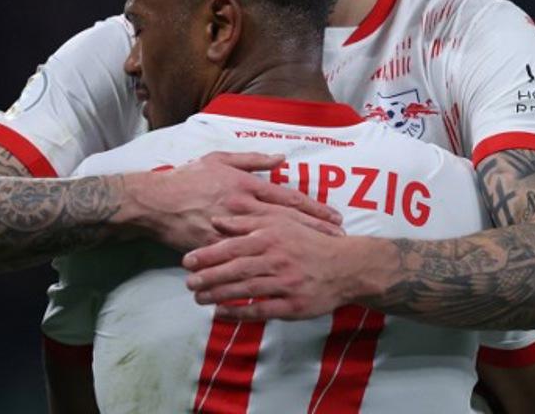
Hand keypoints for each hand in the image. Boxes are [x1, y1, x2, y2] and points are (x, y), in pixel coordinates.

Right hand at [118, 152, 343, 251]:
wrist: (154, 202)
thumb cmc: (187, 177)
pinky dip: (263, 268)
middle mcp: (242, 208)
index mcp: (245, 186)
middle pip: (287, 222)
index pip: (288, 199)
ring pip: (271, 243)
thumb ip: (252, 160)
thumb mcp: (219, 159)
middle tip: (338, 239)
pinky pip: (244, 261)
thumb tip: (280, 158)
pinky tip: (280, 276)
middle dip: (315, 231)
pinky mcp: (216, 248)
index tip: (335, 217)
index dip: (314, 209)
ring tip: (317, 258)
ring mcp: (230, 230)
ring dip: (295, 250)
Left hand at [182, 216, 380, 319]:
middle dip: (208, 277)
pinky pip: (260, 310)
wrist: (346, 266)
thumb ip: (247, 220)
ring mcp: (284, 283)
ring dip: (218, 295)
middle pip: (235, 269)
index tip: (188, 261)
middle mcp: (276, 259)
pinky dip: (238, 312)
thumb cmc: (310, 241)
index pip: (233, 246)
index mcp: (272, 237)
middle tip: (188, 282)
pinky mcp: (292, 305)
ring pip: (245, 290)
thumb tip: (216, 219)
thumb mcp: (281, 223)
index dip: (208, 254)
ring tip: (199, 298)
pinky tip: (221, 313)